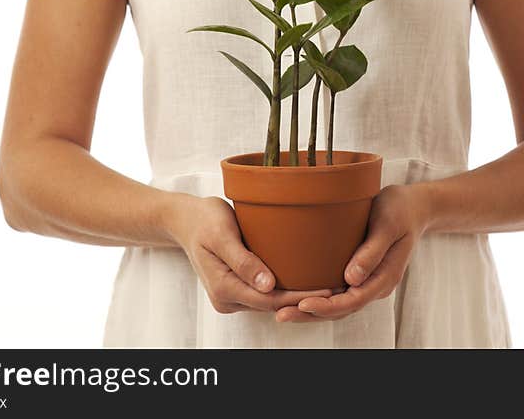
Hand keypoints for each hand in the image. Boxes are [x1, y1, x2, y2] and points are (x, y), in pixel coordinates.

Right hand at [166, 194, 332, 314]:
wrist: (186, 219)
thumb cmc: (205, 220)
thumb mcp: (222, 234)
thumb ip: (243, 261)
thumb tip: (267, 285)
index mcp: (224, 288)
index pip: (270, 300)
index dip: (300, 297)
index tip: (327, 289)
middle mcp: (227, 298)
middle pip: (272, 305)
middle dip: (304, 300)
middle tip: (338, 289)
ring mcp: (232, 296)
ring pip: (270, 301)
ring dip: (296, 296)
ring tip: (329, 285)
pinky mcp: (237, 288)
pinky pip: (265, 293)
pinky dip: (285, 288)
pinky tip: (306, 278)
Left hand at [275, 183, 430, 322]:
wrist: (413, 206)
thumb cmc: (400, 210)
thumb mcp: (388, 224)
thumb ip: (371, 251)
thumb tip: (351, 279)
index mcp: (385, 277)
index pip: (353, 301)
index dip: (327, 306)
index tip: (302, 304)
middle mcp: (375, 284)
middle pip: (341, 309)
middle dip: (311, 314)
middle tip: (281, 314)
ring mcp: (367, 280)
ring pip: (338, 304)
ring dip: (311, 310)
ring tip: (282, 310)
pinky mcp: (358, 273)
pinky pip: (338, 292)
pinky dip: (318, 297)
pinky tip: (296, 295)